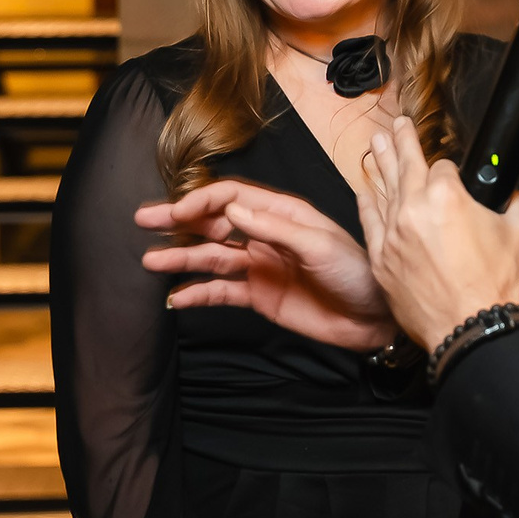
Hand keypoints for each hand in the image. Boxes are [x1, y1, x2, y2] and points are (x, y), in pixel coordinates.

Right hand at [138, 180, 393, 349]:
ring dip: (181, 257)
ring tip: (149, 260)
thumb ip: (274, 228)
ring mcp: (260, 266)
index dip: (202, 201)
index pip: (232, 198)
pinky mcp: (259, 296)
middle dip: (179, 221)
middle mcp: (266, 236)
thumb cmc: (357, 274)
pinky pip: (221, 292)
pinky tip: (175, 297)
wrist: (374, 319)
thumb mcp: (320, 245)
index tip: (176, 212)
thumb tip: (232, 210)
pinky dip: (197, 294)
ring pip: (212, 256)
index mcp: (283, 214)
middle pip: (214, 223)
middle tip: (144, 220)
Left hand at [356, 116, 518, 349]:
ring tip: (376, 143)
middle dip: (402, 141)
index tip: (455, 177)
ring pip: (383, 188)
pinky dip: (366, 202)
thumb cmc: (494, 286)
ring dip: (380, 163)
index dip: (452, 171)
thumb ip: (513, 205)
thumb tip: (512, 196)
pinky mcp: (381, 258)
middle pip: (405, 165)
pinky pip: (369, 221)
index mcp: (448, 197)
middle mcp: (414, 209)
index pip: (444, 168)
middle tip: (396, 124)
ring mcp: (392, 234)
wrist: (469, 328)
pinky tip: (364, 188)